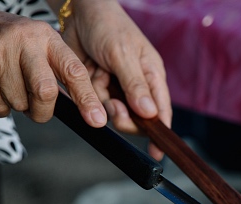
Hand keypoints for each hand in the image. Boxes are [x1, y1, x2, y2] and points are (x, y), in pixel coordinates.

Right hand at [0, 1, 105, 126]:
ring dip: (17, 104)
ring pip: (20, 104)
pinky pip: (0, 107)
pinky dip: (0, 105)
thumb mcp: (37, 46)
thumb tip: (86, 111)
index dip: (87, 98)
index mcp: (45, 37)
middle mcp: (24, 42)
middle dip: (43, 111)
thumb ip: (58, 72)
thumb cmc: (8, 43)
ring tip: (8, 82)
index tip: (97, 120)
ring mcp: (0, 54)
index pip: (73, 70)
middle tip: (37, 109)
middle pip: (45, 92)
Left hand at [61, 0, 170, 157]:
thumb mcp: (122, 54)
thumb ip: (135, 85)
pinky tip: (92, 78)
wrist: (78, 13)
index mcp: (152, 76)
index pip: (161, 111)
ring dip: (104, 103)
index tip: (157, 152)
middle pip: (137, 120)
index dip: (160, 134)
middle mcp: (137, 87)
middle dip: (125, 118)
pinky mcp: (100, 90)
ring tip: (100, 80)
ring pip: (115, 115)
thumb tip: (150, 114)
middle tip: (115, 106)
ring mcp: (118, 90)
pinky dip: (91, 96)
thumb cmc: (108, 25)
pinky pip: (97, 106)